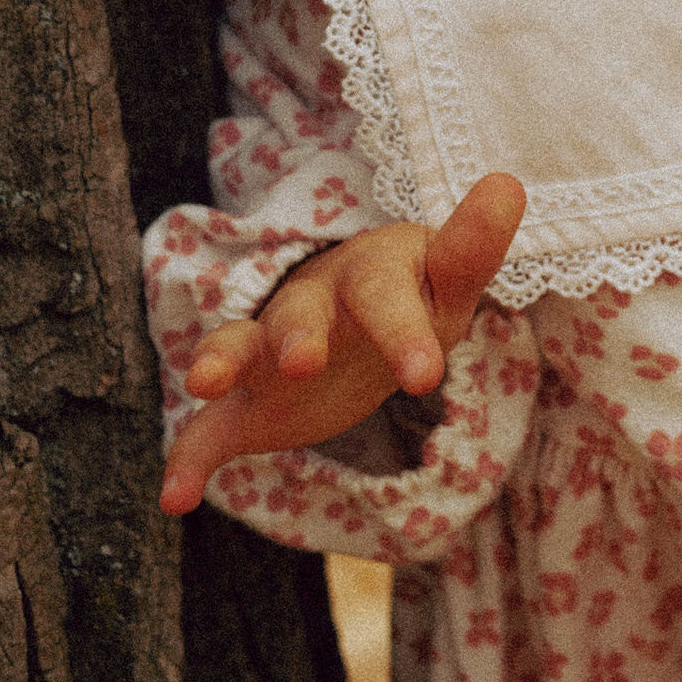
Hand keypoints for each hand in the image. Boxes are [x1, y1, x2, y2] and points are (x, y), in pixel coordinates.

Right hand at [158, 172, 526, 516]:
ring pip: (242, 345)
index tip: (424, 377)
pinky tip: (174, 497)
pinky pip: (211, 426)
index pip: (389, 292)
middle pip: (304, 312)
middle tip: (305, 363)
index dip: (403, 330)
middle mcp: (316, 302)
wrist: (363, 314)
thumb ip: (473, 246)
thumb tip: (508, 184)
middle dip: (301, 335)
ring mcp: (274, 346)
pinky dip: (188, 457)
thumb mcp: (450, 280)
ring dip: (222, 359)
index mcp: (374, 275)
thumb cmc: (416, 294)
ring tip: (201, 382)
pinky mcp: (248, 398)